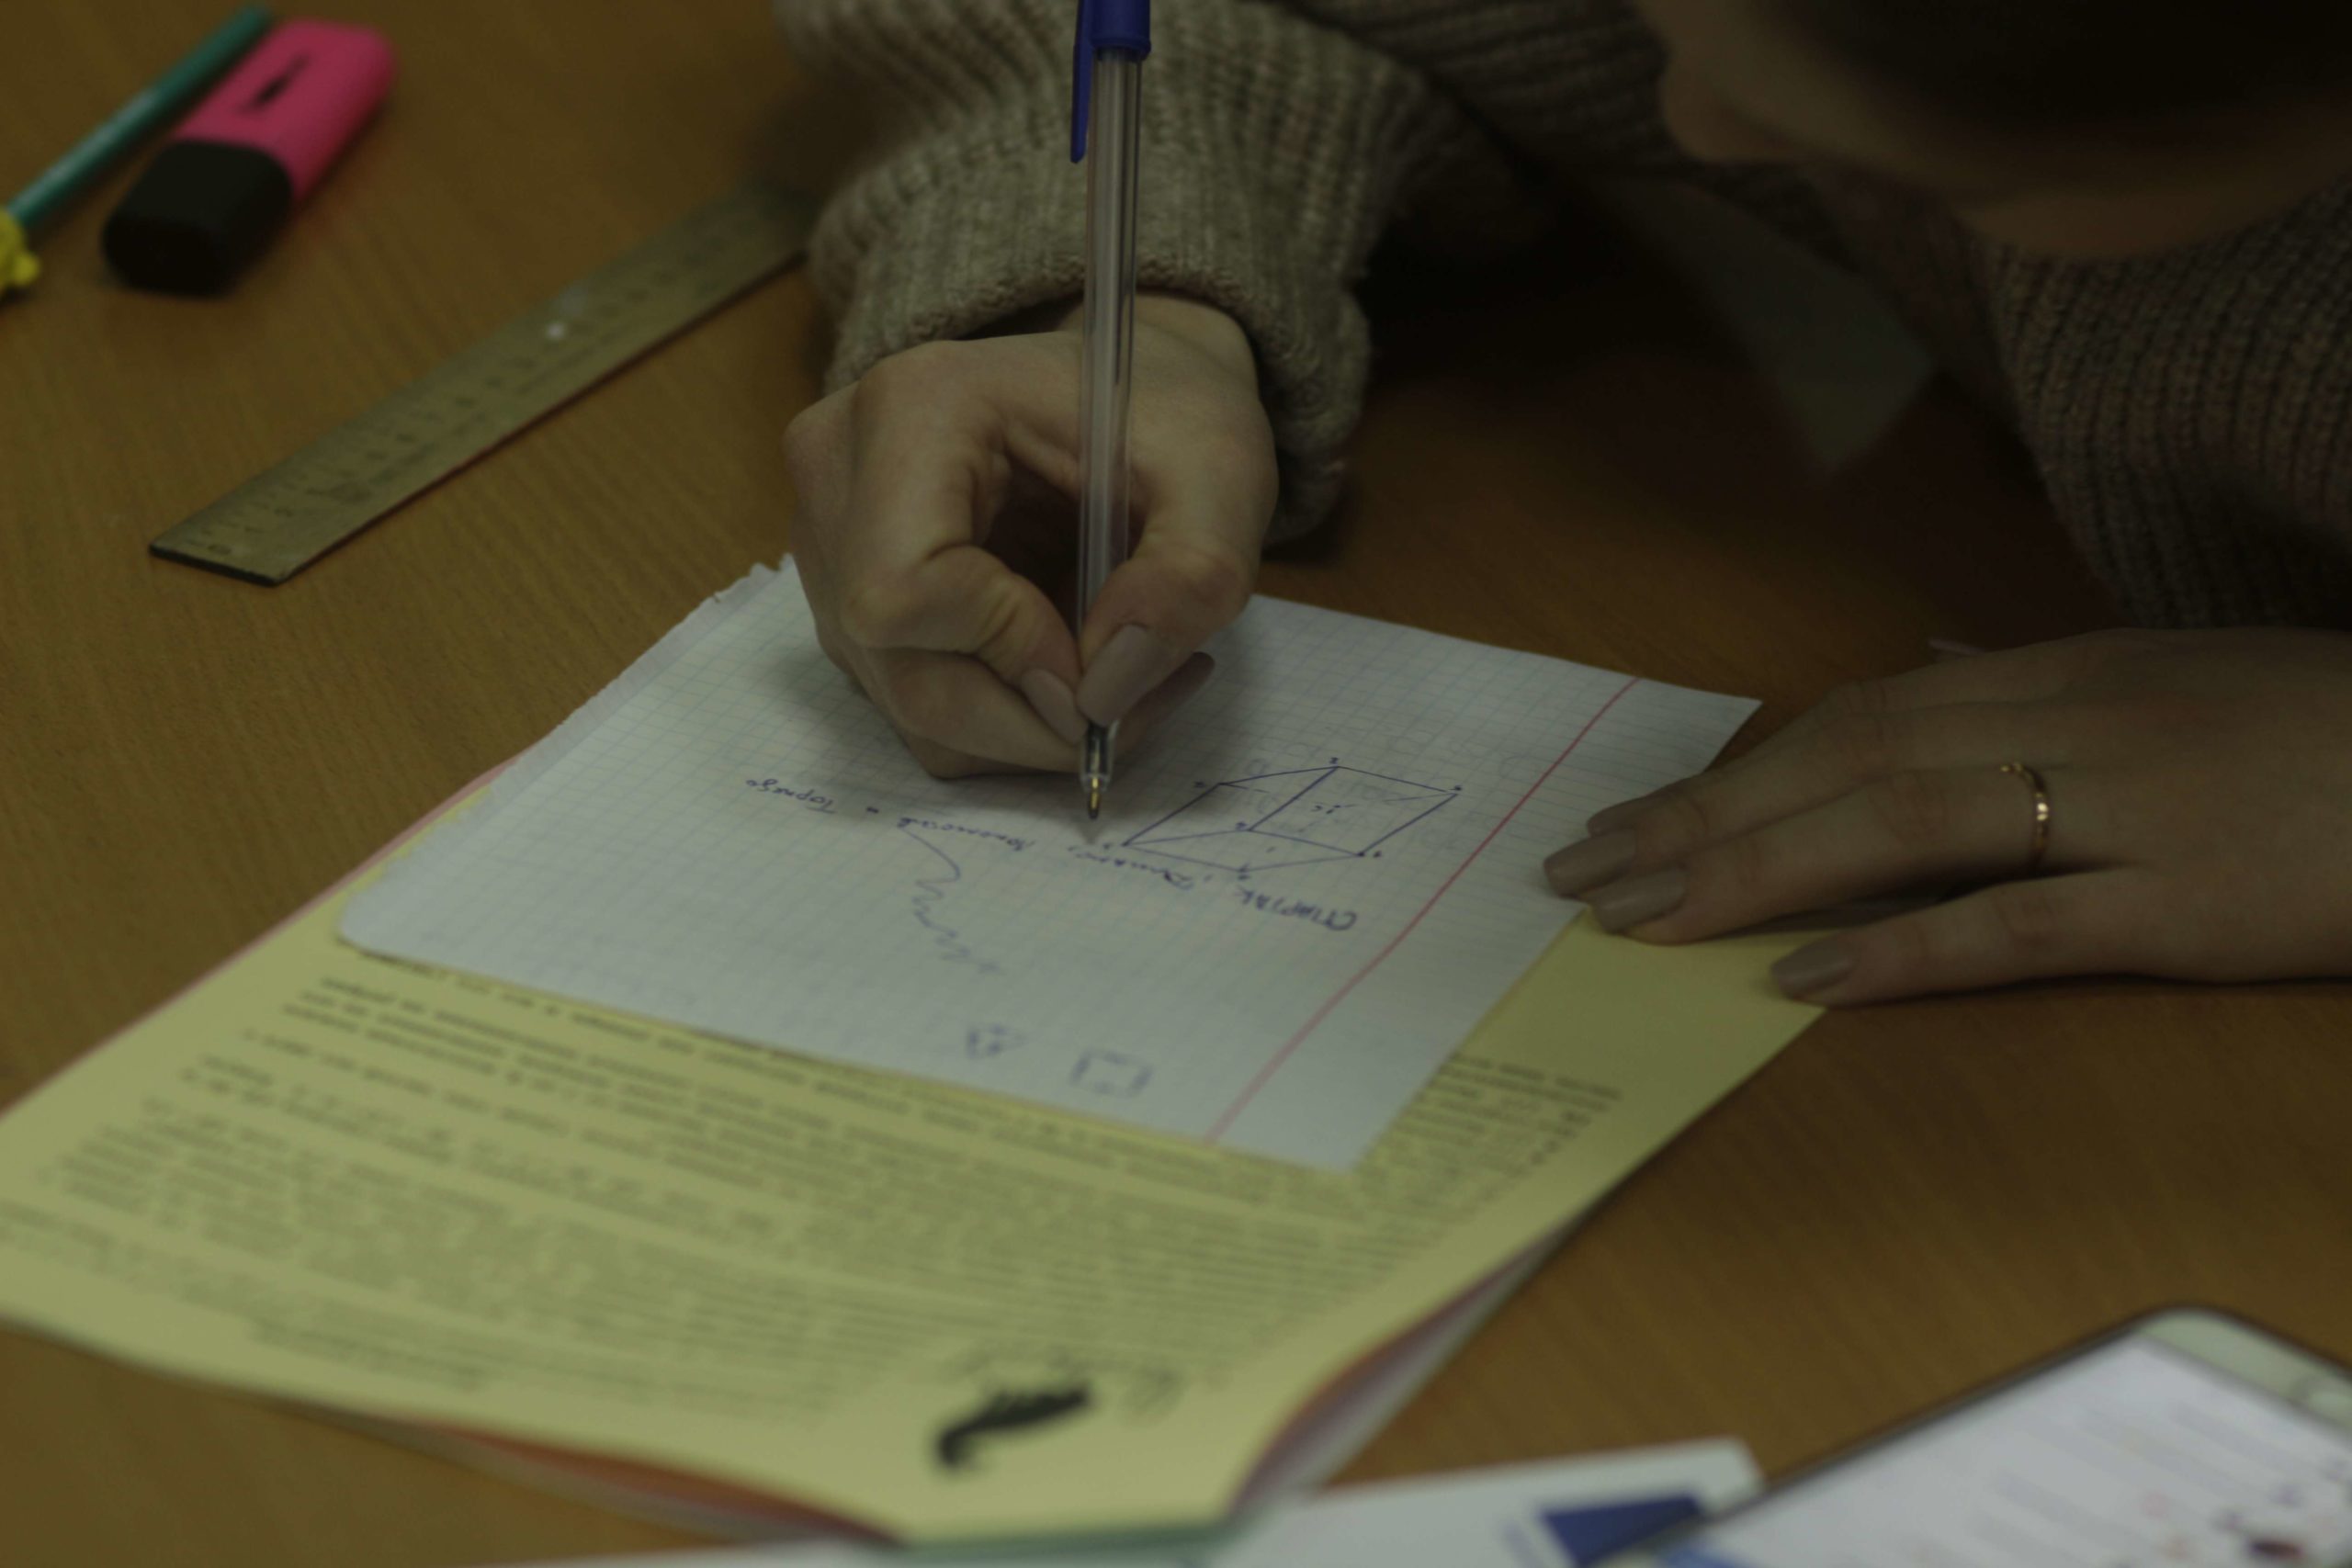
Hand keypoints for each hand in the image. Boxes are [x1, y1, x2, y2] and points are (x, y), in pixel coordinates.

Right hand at [783, 295, 1276, 776]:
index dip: (1012, 651)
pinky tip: (1077, 671)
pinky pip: (918, 709)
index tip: (1110, 648)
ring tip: (1126, 673)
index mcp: (909, 410)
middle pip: (904, 672)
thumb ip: (1189, 578)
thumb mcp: (1223, 474)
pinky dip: (1008, 721)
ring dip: (1031, 728)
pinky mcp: (850, 602)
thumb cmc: (1169, 410)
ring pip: (912, 707)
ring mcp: (829, 547)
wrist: (1129, 387)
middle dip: (1036, 718)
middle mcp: (838, 478)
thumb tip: (1103, 695)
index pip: (903, 590)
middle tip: (1140, 698)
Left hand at [1541, 629, 2351, 1001]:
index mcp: (2066, 674)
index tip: (1631, 818)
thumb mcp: (2177, 681)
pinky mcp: (2189, 902)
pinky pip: (2018, 924)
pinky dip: (1902, 949)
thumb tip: (1933, 675)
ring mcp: (2130, 810)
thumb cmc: (2328, 734)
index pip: (1853, 716)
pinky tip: (1802, 978)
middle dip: (1698, 819)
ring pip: (1900, 824)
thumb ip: (2046, 688)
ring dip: (1753, 871)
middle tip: (1578, 874)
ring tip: (1640, 918)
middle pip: (1842, 761)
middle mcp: (2075, 723)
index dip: (1731, 769)